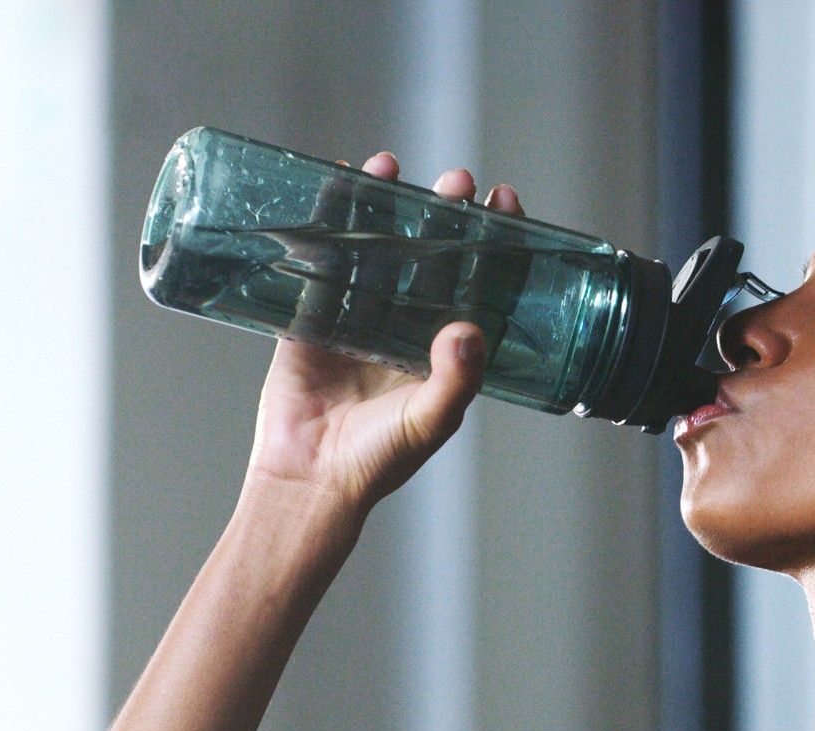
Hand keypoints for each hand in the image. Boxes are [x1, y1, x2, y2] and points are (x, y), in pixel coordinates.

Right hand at [243, 153, 526, 514]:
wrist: (310, 479)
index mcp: (443, 348)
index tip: (504, 201)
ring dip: (383, 207)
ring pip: (375, 248)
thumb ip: (456, 378)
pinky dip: (327, 222)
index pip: (478, 280)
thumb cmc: (378, 460)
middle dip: (442, 214)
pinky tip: (336, 184)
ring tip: (391, 166)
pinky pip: (320, 260)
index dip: (494, 241)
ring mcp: (357, 317)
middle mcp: (405, 325)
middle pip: (429, 254)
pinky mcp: (311, 318)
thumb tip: (470, 327)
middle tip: (455, 179)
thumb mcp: (430, 421)